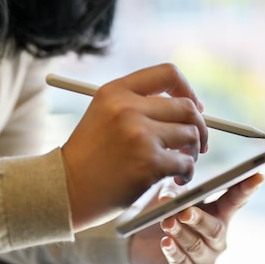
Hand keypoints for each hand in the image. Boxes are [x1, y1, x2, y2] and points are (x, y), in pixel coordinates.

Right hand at [61, 63, 208, 230]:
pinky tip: (176, 179)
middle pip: (186, 107)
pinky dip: (187, 173)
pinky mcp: (149, 163)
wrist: (65, 189)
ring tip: (182, 163)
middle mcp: (128, 108)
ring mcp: (140, 135)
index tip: (195, 108)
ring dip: (192, 152)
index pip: (168, 74)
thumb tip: (189, 107)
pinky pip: (186, 163)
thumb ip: (138, 105)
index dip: (188, 90)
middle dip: (199, 126)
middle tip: (197, 143)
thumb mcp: (104, 115)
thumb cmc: (88, 157)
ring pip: (191, 135)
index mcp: (116, 91)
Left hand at [129, 173, 263, 263]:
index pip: (235, 201)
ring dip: (181, 233)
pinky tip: (165, 242)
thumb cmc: (161, 214)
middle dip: (200, 219)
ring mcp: (204, 258)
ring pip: (196, 246)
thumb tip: (171, 196)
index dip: (246, 189)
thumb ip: (174, 193)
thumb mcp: (167, 196)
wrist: (138, 243)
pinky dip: (174, 251)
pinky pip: (182, 263)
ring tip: (167, 222)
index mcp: (218, 214)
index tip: (257, 175)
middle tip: (185, 211)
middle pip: (215, 229)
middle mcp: (216, 238)